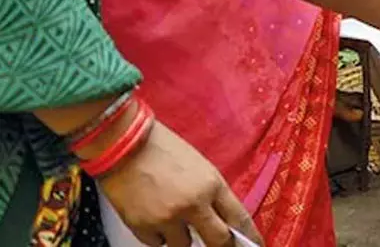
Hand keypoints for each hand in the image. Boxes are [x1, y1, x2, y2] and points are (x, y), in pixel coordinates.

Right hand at [97, 121, 260, 246]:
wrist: (123, 143)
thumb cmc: (162, 149)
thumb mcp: (199, 167)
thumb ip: (211, 194)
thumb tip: (220, 219)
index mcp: (212, 184)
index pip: (239, 218)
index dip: (250, 237)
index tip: (255, 244)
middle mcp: (193, 204)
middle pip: (218, 241)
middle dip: (220, 245)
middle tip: (216, 243)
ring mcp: (167, 217)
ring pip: (184, 245)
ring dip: (181, 236)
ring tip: (171, 213)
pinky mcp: (142, 226)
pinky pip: (157, 243)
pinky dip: (158, 236)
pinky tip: (153, 215)